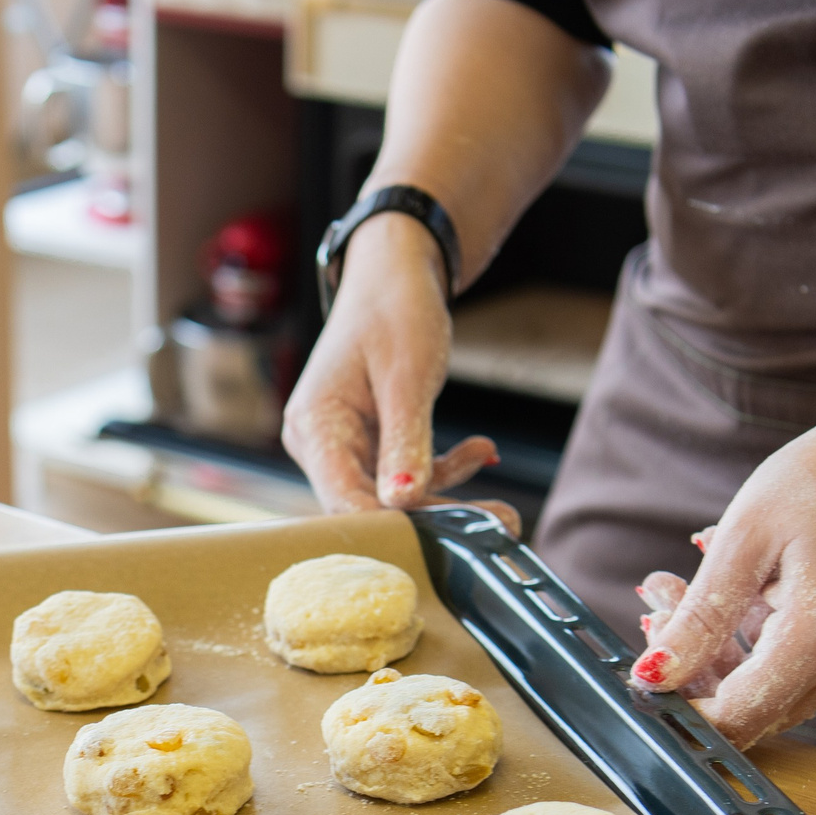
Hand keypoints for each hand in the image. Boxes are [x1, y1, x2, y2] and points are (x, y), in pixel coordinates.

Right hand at [281, 213, 520, 535]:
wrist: (395, 271)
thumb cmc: (393, 308)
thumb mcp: (407, 376)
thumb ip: (405, 442)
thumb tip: (402, 501)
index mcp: (313, 426)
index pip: (342, 501)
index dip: (388, 528)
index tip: (441, 543)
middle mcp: (319, 442)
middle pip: (370, 505)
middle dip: (433, 518)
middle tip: (498, 524)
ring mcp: (344, 445)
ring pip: (393, 495)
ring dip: (447, 497)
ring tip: (502, 507)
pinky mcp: (369, 443)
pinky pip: (405, 473)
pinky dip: (443, 469)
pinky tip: (481, 452)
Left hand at [630, 413, 815, 747]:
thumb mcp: (745, 538)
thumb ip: (700, 617)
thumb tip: (654, 674)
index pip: (734, 718)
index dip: (680, 707)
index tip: (642, 666)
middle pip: (747, 708)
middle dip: (689, 668)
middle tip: (656, 603)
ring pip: (765, 689)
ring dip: (712, 650)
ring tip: (675, 585)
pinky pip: (790, 666)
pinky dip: (747, 639)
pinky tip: (726, 590)